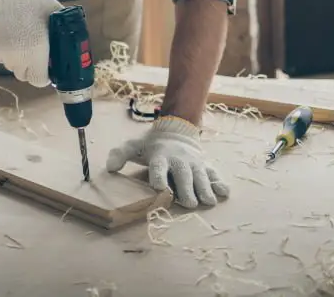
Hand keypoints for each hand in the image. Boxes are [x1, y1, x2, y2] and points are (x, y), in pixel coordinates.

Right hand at [0, 0, 62, 86]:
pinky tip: (9, 33)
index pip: (39, 80)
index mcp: (36, 54)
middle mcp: (17, 58)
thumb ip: (61, 37)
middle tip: (36, 52)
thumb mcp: (56, 19)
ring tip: (22, 39)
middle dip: (31, 67)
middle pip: (24, 75)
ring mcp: (1, 53)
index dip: (45, 75)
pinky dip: (4, 49)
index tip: (47, 66)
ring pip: (11, 65)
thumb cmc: (35, 3)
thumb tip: (67, 48)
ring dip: (17, 58)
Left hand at [105, 116, 228, 208]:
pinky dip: (219, 182)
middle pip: (183, 174)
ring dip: (205, 189)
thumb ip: (120, 154)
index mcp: (160, 156)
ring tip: (209, 202)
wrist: (176, 130)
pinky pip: (213, 173)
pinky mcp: (204, 164)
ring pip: (200, 175)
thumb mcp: (134, 146)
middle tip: (190, 204)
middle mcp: (178, 159)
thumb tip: (109, 167)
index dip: (158, 176)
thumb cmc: (152, 145)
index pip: (158, 166)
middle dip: (186, 188)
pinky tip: (224, 192)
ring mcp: (193, 162)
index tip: (159, 187)